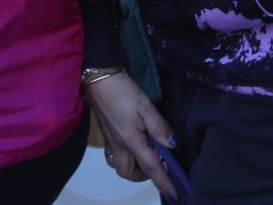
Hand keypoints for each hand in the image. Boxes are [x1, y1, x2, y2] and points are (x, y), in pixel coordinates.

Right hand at [85, 72, 177, 197]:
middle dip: (144, 176)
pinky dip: (125, 157)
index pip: (151, 168)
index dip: (164, 182)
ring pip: (121, 166)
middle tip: (157, 164)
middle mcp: (119, 146)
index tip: (173, 194)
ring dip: (134, 168)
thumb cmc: (122, 91)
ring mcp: (111, 141)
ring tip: (146, 155)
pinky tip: (132, 143)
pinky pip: (115, 155)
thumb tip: (173, 145)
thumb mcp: (146, 107)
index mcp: (131, 141)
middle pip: (130, 173)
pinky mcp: (106, 134)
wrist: (98, 79)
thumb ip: (160, 127)